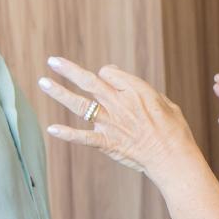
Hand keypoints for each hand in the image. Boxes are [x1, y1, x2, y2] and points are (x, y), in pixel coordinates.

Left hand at [39, 57, 195, 176]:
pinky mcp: (107, 142)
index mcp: (136, 90)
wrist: (173, 158)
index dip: (106, 74)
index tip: (106, 78)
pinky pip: (83, 137)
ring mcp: (111, 123)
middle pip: (89, 81)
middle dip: (69, 70)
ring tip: (43, 82)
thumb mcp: (166, 103)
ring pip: (80, 104)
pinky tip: (51, 129)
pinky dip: (66, 133)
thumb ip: (144, 91)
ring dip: (59, 92)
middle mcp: (120, 103)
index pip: (109, 73)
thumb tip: (127, 83)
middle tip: (53, 61)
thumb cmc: (174, 131)